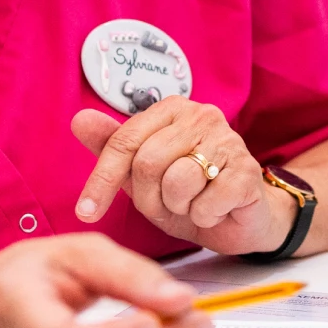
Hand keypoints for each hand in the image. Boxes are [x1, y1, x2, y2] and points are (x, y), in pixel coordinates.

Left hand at [71, 99, 293, 255]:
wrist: (240, 218)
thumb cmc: (190, 193)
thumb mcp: (143, 175)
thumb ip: (113, 147)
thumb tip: (80, 119)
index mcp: (172, 109)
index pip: (124, 141)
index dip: (102, 180)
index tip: (86, 212)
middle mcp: (201, 115)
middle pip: (147, 163)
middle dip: (149, 198)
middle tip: (167, 205)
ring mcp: (228, 140)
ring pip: (177, 182)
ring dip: (178, 207)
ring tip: (192, 204)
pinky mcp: (247, 171)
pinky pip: (206, 203)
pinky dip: (204, 216)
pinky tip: (215, 210)